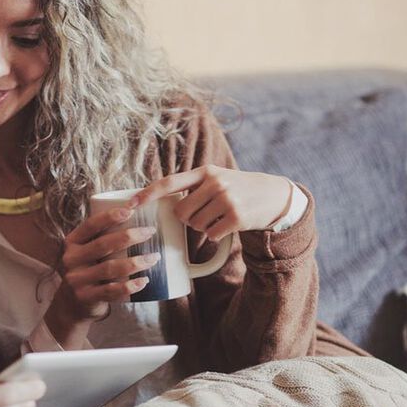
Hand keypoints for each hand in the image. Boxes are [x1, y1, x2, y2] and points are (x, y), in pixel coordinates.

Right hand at [49, 209, 160, 326]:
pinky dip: (130, 286)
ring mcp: (77, 279)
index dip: (110, 216)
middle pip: (103, 244)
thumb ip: (102, 236)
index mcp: (72, 242)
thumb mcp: (86, 251)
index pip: (90, 225)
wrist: (72, 304)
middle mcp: (71, 259)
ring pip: (110, 268)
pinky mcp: (86, 297)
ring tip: (154, 257)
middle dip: (129, 236)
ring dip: (136, 262)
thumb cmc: (88, 269)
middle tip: (150, 232)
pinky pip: (111, 291)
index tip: (131, 210)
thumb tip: (135, 213)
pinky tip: (144, 281)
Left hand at [129, 165, 292, 241]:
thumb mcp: (217, 178)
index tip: (131, 203)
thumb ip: (194, 186)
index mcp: (205, 171)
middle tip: (204, 214)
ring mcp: (226, 198)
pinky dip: (216, 234)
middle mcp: (214, 182)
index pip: (169, 182)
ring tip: (219, 217)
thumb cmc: (238, 188)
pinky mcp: (236, 216)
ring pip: (195, 225)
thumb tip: (162, 201)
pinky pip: (211, 234)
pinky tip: (227, 225)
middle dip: (187, 219)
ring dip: (203, 227)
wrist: (274, 195)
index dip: (148, 194)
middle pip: (181, 211)